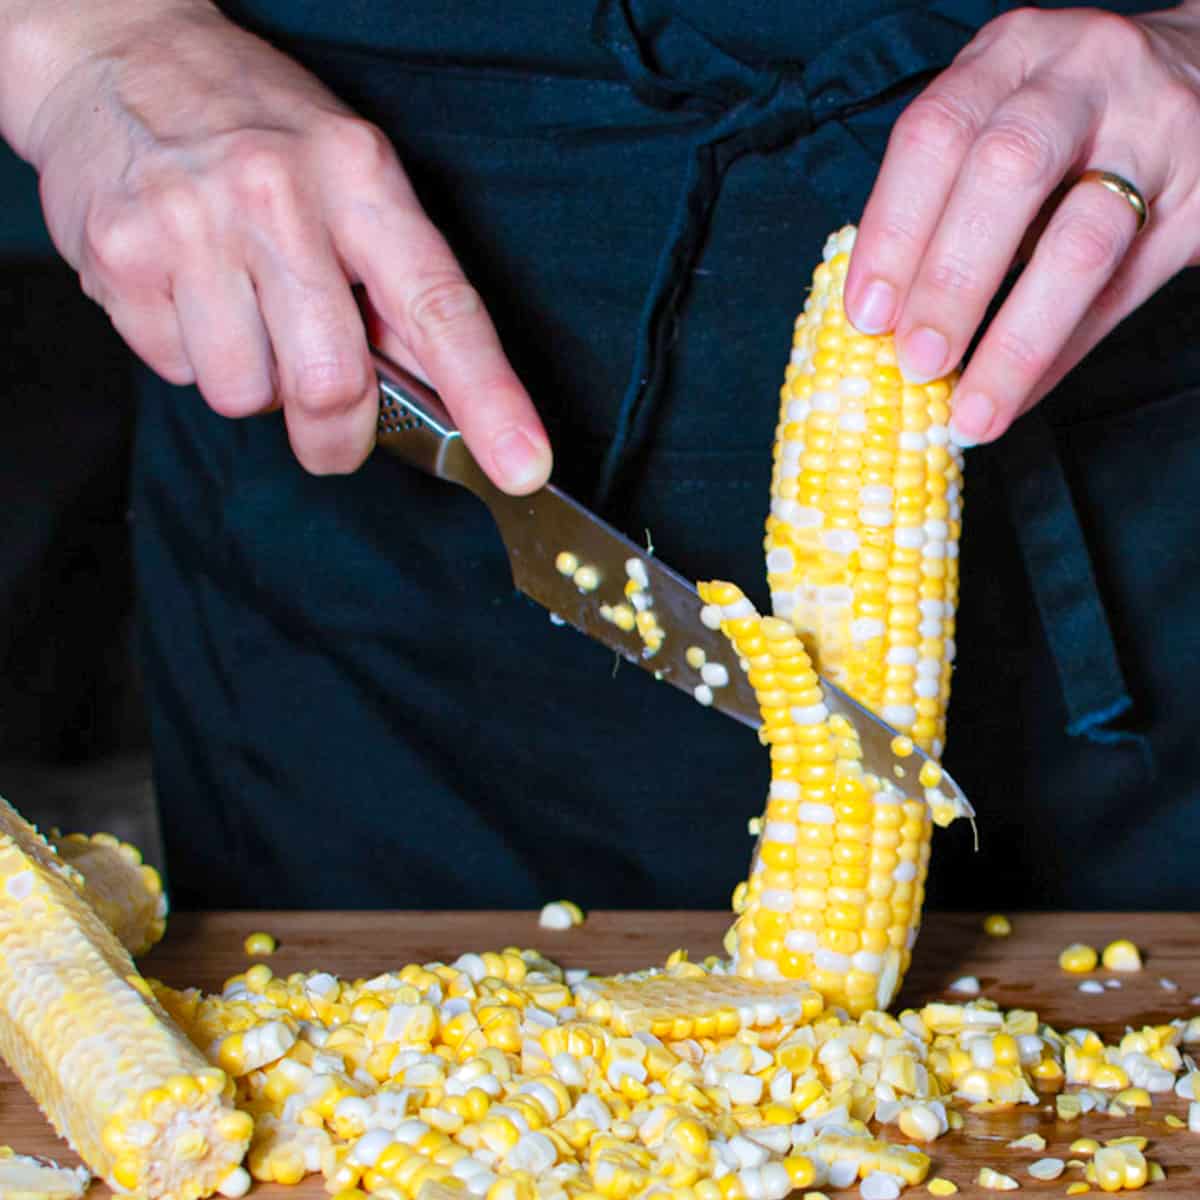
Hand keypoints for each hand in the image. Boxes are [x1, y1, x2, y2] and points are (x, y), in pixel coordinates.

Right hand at [2, 1, 550, 486]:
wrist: (116, 51)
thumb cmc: (258, 127)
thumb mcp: (351, 174)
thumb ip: (395, 284)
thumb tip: (443, 397)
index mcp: (359, 176)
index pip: (439, 306)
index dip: (489, 398)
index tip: (522, 466)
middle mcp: (277, 194)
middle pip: (331, 385)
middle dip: (336, 432)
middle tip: (332, 425)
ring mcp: (191, 224)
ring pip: (246, 396)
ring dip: (254, 383)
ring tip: (241, 310)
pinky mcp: (119, 258)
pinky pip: (177, 373)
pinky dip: (190, 355)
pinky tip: (188, 291)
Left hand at [844, 3, 1199, 442]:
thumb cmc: (1065, 119)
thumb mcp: (998, 118)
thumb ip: (942, 197)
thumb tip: (878, 322)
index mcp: (1009, 55)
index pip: (936, 134)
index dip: (894, 231)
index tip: (866, 317)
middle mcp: (1083, 75)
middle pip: (1009, 172)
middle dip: (952, 279)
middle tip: (916, 363)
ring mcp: (1154, 131)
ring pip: (1083, 241)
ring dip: (1016, 340)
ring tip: (971, 411)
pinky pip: (1124, 290)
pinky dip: (1061, 354)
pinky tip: (1017, 398)